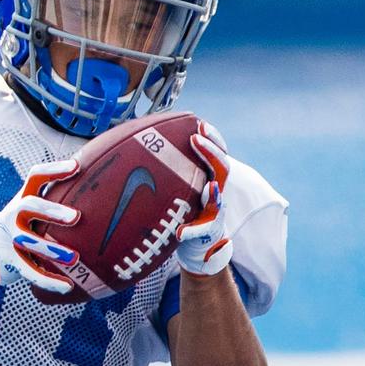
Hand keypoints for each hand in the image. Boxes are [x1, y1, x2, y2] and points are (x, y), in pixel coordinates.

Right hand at [0, 159, 80, 293]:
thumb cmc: (19, 225)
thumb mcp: (30, 208)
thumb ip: (54, 199)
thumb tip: (94, 186)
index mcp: (22, 198)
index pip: (36, 176)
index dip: (54, 170)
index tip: (76, 167)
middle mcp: (14, 214)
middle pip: (29, 206)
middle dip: (51, 210)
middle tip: (75, 217)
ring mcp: (9, 238)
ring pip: (29, 242)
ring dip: (52, 250)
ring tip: (74, 258)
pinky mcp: (8, 261)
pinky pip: (30, 272)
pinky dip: (49, 281)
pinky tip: (67, 287)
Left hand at [176, 122, 232, 277]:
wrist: (197, 242)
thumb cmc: (185, 207)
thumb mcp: (180, 184)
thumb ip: (171, 167)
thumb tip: (141, 142)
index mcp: (210, 176)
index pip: (217, 152)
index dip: (212, 138)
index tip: (200, 123)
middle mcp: (216, 191)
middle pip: (222, 169)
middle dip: (212, 153)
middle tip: (196, 139)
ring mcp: (214, 212)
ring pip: (218, 201)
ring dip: (213, 195)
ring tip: (210, 187)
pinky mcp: (206, 232)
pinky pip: (200, 231)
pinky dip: (190, 231)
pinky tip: (180, 232)